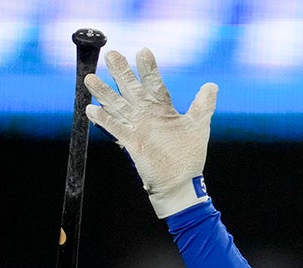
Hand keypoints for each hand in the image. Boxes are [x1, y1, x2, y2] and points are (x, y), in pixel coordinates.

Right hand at [84, 48, 217, 217]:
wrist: (181, 181)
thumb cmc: (189, 155)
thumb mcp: (198, 126)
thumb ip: (203, 106)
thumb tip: (211, 86)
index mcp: (162, 108)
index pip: (154, 83)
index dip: (148, 68)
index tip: (143, 51)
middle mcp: (147, 114)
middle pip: (131, 89)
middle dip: (121, 73)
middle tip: (112, 54)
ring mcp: (137, 127)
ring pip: (118, 106)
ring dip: (104, 93)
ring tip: (90, 78)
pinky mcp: (131, 142)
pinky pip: (115, 129)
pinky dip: (104, 120)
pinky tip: (91, 109)